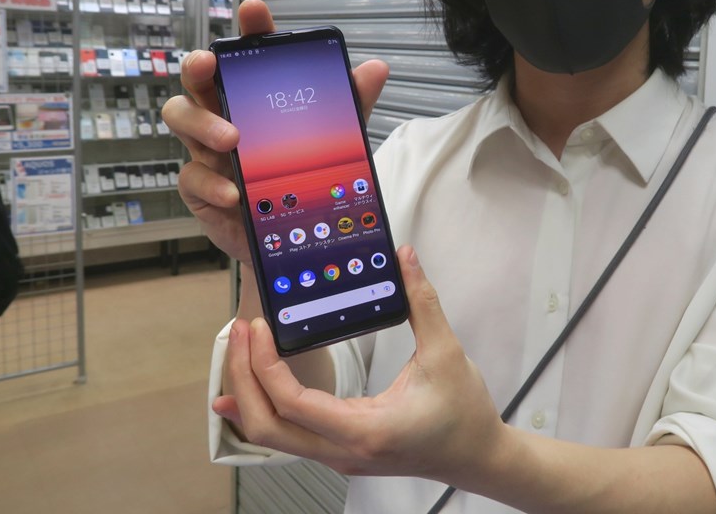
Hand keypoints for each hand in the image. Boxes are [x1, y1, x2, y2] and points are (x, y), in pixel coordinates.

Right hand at [162, 0, 389, 264]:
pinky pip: (191, 177)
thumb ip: (351, 104)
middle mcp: (222, 116)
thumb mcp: (334, 138)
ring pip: (180, 119)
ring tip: (232, 139)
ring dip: (202, 124)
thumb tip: (376, 68)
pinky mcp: (200, 188)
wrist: (289, 238)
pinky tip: (235, 193)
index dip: (248, 31)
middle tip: (210, 64)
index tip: (255, 10)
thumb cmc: (301, 176)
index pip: (246, 55)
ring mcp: (206, 150)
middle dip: (198, 66)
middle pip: (196, 80)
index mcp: (253, 97)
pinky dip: (213, 184)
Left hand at [212, 246, 508, 484]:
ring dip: (249, 394)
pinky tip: (249, 389)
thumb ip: (422, 303)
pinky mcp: (341, 451)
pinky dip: (264, 409)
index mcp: (366, 430)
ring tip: (239, 351)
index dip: (267, 367)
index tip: (259, 330)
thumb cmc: (465, 413)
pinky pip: (288, 436)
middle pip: (268, 429)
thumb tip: (405, 258)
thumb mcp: (446, 353)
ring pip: (273, 437)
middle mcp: (344, 451)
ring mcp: (339, 456)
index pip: (294, 405)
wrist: (478, 456)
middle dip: (243, 380)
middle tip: (238, 334)